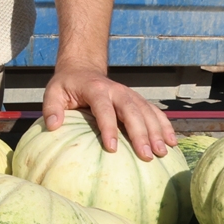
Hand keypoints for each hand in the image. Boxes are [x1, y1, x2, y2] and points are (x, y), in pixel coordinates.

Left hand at [41, 65, 175, 160]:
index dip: (108, 128)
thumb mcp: (53, 92)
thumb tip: (52, 125)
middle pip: (131, 111)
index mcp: (95, 89)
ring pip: (146, 112)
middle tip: (147, 155)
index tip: (112, 148)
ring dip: (157, 132)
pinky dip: (164, 125)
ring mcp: (129, 94)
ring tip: (163, 152)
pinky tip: (172, 141)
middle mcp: (116, 90)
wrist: (82, 68)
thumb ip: (51, 107)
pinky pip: (154, 111)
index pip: (104, 109)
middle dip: (141, 134)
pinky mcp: (137, 99)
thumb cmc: (66, 85)